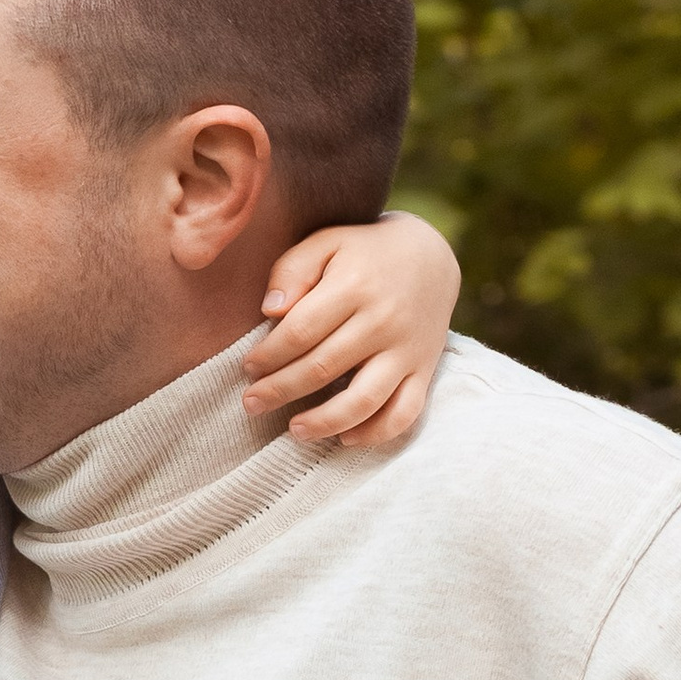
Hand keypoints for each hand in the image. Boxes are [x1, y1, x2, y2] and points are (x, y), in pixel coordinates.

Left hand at [245, 210, 459, 448]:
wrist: (431, 256)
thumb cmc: (364, 252)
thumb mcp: (327, 242)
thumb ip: (293, 269)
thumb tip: (270, 311)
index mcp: (354, 285)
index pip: (300, 332)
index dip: (268, 356)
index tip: (249, 368)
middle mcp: (383, 321)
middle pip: (322, 368)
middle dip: (280, 390)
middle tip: (252, 404)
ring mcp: (407, 349)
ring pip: (363, 400)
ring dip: (324, 422)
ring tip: (294, 430)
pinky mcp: (425, 370)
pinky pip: (404, 413)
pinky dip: (375, 433)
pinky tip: (345, 437)